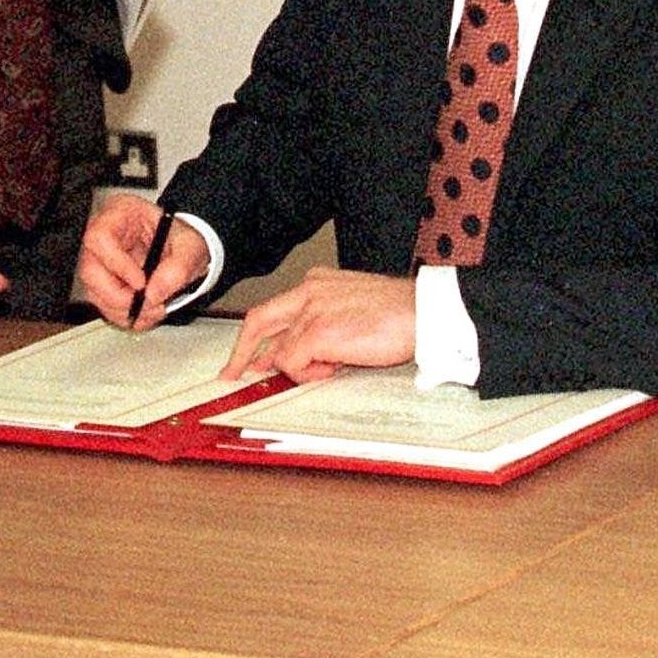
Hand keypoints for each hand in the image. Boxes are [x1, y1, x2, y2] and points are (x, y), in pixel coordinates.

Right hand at [79, 192, 207, 328]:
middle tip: (148, 304)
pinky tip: (148, 312)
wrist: (185, 250)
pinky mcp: (103, 283)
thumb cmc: (183, 239)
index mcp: (120, 213)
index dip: (117, 264)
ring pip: (94, 293)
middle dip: (119, 295)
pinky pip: (104, 306)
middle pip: (89, 270)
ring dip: (125, 310)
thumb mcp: (192, 246)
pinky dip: (127, 316)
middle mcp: (104, 237)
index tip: (141, 283)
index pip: (99, 237)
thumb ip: (178, 268)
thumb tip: (153, 294)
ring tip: (155, 308)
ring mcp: (100, 262)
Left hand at [221, 268, 417, 382]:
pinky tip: (334, 368)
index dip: (259, 336)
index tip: (251, 355)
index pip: (276, 308)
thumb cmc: (400, 313)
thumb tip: (300, 352)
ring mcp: (312, 310)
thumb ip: (324, 323)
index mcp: (318, 282)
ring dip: (300, 369)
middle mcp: (309, 291)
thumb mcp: (353, 309)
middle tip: (232, 374)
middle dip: (242, 352)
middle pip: (258, 321)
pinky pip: (293, 363)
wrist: (425, 312)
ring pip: (280, 350)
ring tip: (331, 368)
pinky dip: (308, 374)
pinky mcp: (317, 332)